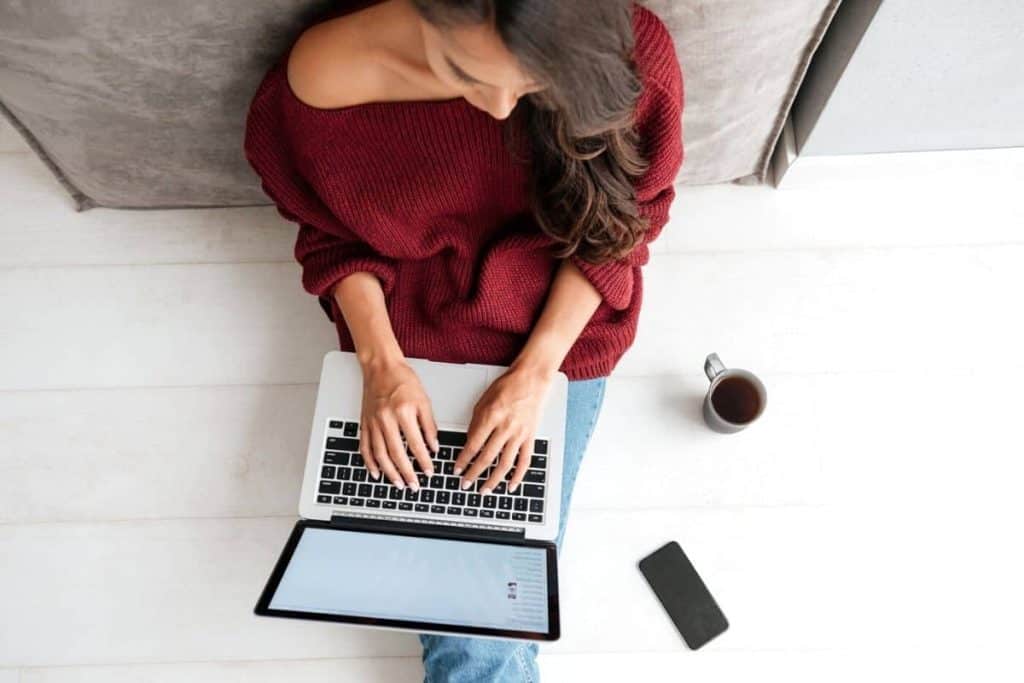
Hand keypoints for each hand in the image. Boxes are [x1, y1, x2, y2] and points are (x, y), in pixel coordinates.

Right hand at [359, 357, 439, 488]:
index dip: (424, 461)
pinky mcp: (364, 423)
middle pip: (396, 454)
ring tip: (398, 483)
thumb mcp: (424, 400)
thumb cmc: (403, 380)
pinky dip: (370, 462)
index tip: (429, 472)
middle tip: (413, 485)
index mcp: (403, 412)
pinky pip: (365, 447)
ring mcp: (373, 422)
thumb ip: (429, 425)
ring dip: (389, 472)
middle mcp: (386, 419)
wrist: (381, 367)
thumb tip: (434, 446)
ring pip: (380, 454)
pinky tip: (376, 472)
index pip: (416, 444)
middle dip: (406, 473)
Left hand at [455, 363, 554, 493]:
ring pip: (505, 463)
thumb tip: (470, 443)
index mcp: (491, 417)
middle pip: (487, 457)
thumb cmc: (507, 386)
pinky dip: (518, 476)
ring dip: (493, 480)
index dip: (463, 460)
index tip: (456, 470)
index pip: (473, 445)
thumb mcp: (483, 401)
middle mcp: (505, 427)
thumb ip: (476, 423)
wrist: (531, 379)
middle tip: (465, 484)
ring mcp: (519, 434)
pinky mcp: (530, 437)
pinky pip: (525, 461)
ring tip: (484, 490)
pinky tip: (510, 485)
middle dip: (473, 474)